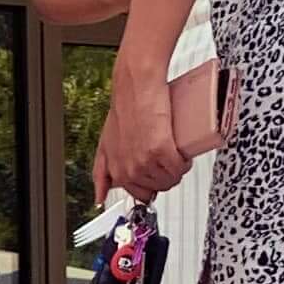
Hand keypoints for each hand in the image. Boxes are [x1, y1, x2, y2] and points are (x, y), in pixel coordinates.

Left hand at [94, 52, 188, 208]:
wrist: (136, 85)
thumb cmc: (124, 108)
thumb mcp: (105, 146)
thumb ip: (101, 173)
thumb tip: (100, 198)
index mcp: (116, 172)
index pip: (140, 194)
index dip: (153, 184)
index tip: (158, 173)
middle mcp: (128, 171)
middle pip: (158, 188)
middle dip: (167, 177)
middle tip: (170, 160)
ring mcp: (143, 162)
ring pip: (170, 180)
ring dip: (178, 170)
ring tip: (177, 154)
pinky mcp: (160, 150)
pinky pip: (178, 168)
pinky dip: (184, 163)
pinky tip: (183, 155)